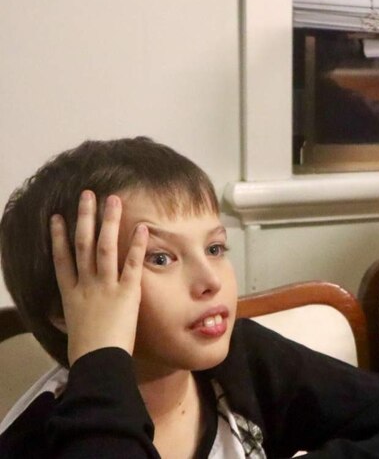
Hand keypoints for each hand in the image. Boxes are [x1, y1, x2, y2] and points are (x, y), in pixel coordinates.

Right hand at [51, 190, 148, 364]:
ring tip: (113, 200)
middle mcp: (86, 285)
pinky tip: (142, 227)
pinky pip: (132, 264)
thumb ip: (65, 320)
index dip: (58, 237)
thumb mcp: (70, 331)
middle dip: (85, 218)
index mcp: (70, 295)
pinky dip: (137, 246)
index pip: (62, 259)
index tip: (57, 217)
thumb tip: (57, 319)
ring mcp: (106, 287)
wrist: (98, 362)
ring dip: (110, 222)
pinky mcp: (127, 293)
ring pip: (105, 247)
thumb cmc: (85, 352)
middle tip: (88, 195)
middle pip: (83, 244)